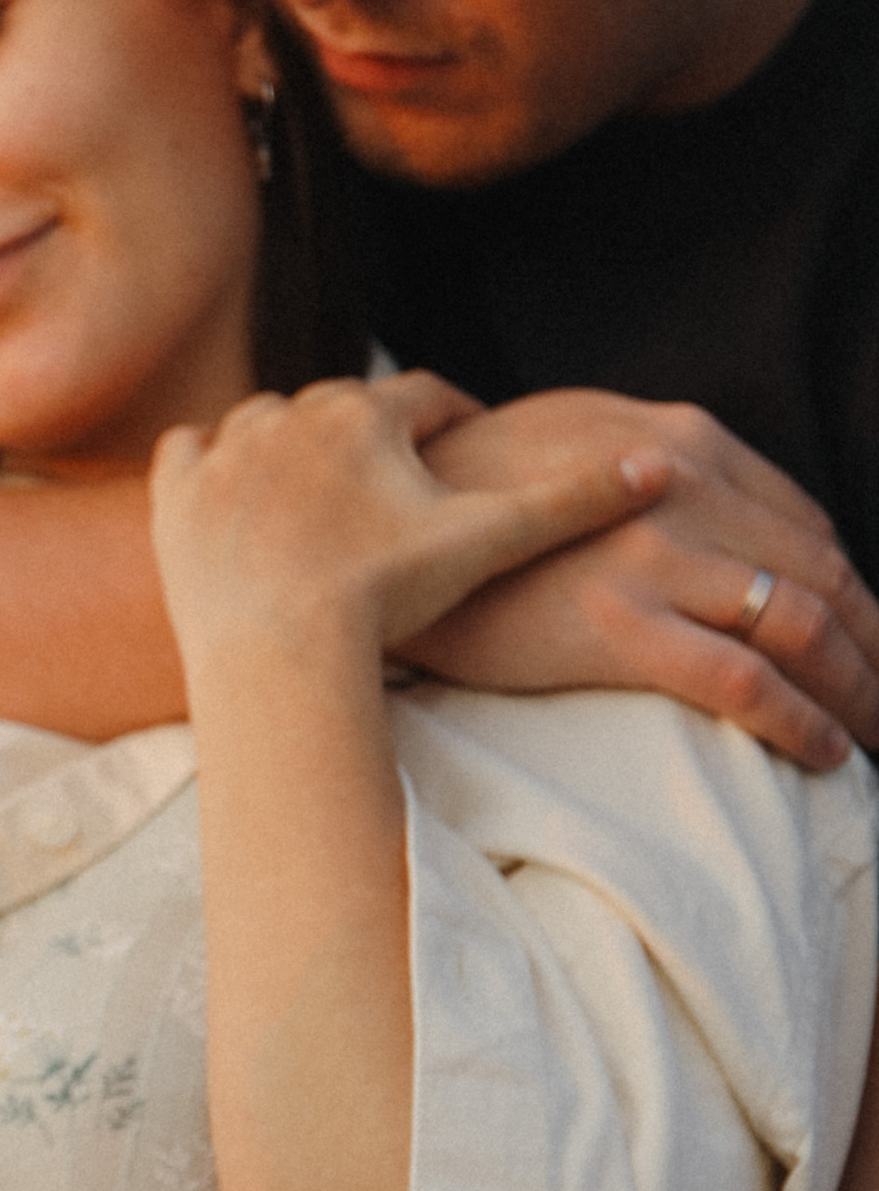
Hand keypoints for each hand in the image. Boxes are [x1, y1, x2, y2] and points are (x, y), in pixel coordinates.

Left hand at [152, 372, 658, 675]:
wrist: (279, 654)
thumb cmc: (387, 597)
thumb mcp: (490, 545)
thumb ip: (572, 501)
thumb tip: (658, 465)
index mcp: (368, 411)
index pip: (425, 399)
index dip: (451, 424)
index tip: (460, 453)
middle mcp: (291, 411)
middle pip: (343, 412)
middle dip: (371, 441)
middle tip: (388, 489)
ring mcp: (226, 448)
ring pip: (264, 425)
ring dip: (289, 448)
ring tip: (314, 496)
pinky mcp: (174, 490)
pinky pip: (189, 453)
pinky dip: (210, 468)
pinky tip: (233, 497)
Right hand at [412, 392, 878, 770]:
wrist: (363, 541)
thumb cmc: (456, 508)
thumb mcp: (565, 452)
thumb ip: (638, 468)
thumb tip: (690, 510)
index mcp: (676, 440)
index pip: (802, 522)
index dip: (850, 590)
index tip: (867, 640)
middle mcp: (679, 483)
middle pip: (820, 573)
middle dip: (872, 644)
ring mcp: (651, 552)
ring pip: (802, 624)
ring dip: (858, 686)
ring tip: (871, 731)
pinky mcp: (618, 621)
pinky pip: (746, 678)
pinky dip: (802, 719)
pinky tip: (824, 751)